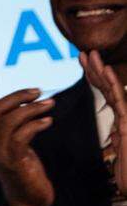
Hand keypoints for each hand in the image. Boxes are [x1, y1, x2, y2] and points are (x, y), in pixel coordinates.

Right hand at [0, 78, 54, 205]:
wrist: (29, 201)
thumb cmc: (26, 171)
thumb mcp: (16, 146)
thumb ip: (14, 129)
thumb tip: (22, 106)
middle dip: (16, 97)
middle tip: (37, 91)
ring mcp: (0, 153)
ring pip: (9, 121)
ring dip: (31, 109)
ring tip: (50, 104)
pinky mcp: (14, 161)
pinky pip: (21, 136)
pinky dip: (35, 124)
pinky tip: (48, 121)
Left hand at [80, 50, 126, 194]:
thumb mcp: (121, 153)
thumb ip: (119, 139)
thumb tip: (116, 131)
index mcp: (121, 121)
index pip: (105, 95)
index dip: (95, 77)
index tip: (83, 62)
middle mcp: (126, 117)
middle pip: (108, 88)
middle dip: (95, 69)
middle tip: (83, 52)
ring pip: (114, 90)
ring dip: (101, 70)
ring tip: (90, 54)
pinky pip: (120, 101)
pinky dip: (113, 84)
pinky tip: (106, 71)